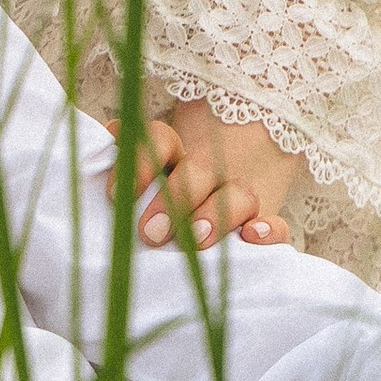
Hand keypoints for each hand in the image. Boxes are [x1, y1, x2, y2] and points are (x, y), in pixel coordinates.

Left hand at [127, 101, 302, 249]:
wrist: (197, 216)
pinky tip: (250, 238)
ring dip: (216, 216)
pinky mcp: (261, 227)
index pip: (159, 139)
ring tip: (194, 241)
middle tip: (150, 234)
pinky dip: (269, 231)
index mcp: (171, 156)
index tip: (115, 196)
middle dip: (175, 200)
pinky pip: (278, 225)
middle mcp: (206, 173)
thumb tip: (103, 146)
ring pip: (240, 194)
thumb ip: (117, 167)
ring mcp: (237, 198)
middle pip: (198, 170)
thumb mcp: (130, 185)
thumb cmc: (147, 205)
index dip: (140, 161)